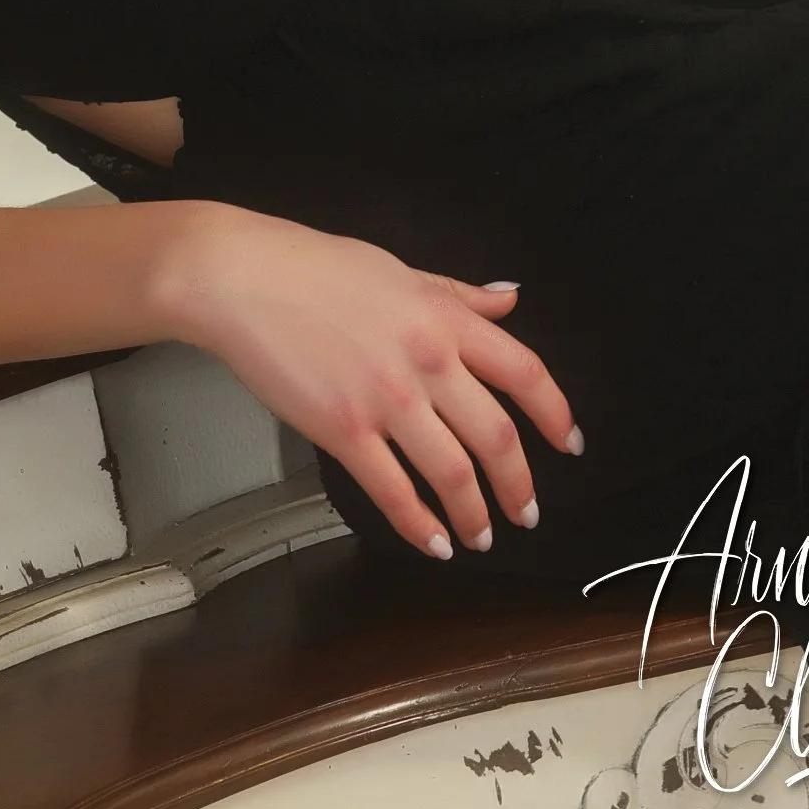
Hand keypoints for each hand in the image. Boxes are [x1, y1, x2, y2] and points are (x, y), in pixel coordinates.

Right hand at [159, 209, 583, 558]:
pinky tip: (433, 542)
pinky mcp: (343, 430)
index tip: (568, 444)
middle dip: (519, 485)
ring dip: (475, 514)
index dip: (555, 415)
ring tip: (481, 535)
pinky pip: (394, 491)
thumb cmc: (310, 266)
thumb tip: (509, 299)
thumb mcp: (397, 269)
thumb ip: (457, 293)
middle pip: (497, 437)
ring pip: (453, 474)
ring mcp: (387, 399)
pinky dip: (420, 525)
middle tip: (527, 512)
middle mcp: (427, 361)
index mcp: (444, 317)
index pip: (525, 373)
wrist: (239, 277)